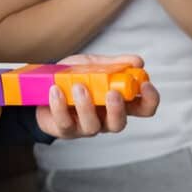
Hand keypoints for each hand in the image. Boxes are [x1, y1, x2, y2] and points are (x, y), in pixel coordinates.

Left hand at [35, 54, 158, 139]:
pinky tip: (56, 90)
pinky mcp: (65, 129)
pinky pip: (66, 122)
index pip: (144, 108)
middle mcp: (106, 118)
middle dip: (117, 110)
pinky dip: (60, 105)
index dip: (150, 100)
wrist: (41, 85)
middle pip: (120, 124)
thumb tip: (137, 61)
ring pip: (93, 126)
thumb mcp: (93, 66)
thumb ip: (114, 64)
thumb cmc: (72, 77)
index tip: (144, 84)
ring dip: (86, 106)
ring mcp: (86, 126)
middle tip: (113, 93)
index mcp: (119, 103)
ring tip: (78, 86)